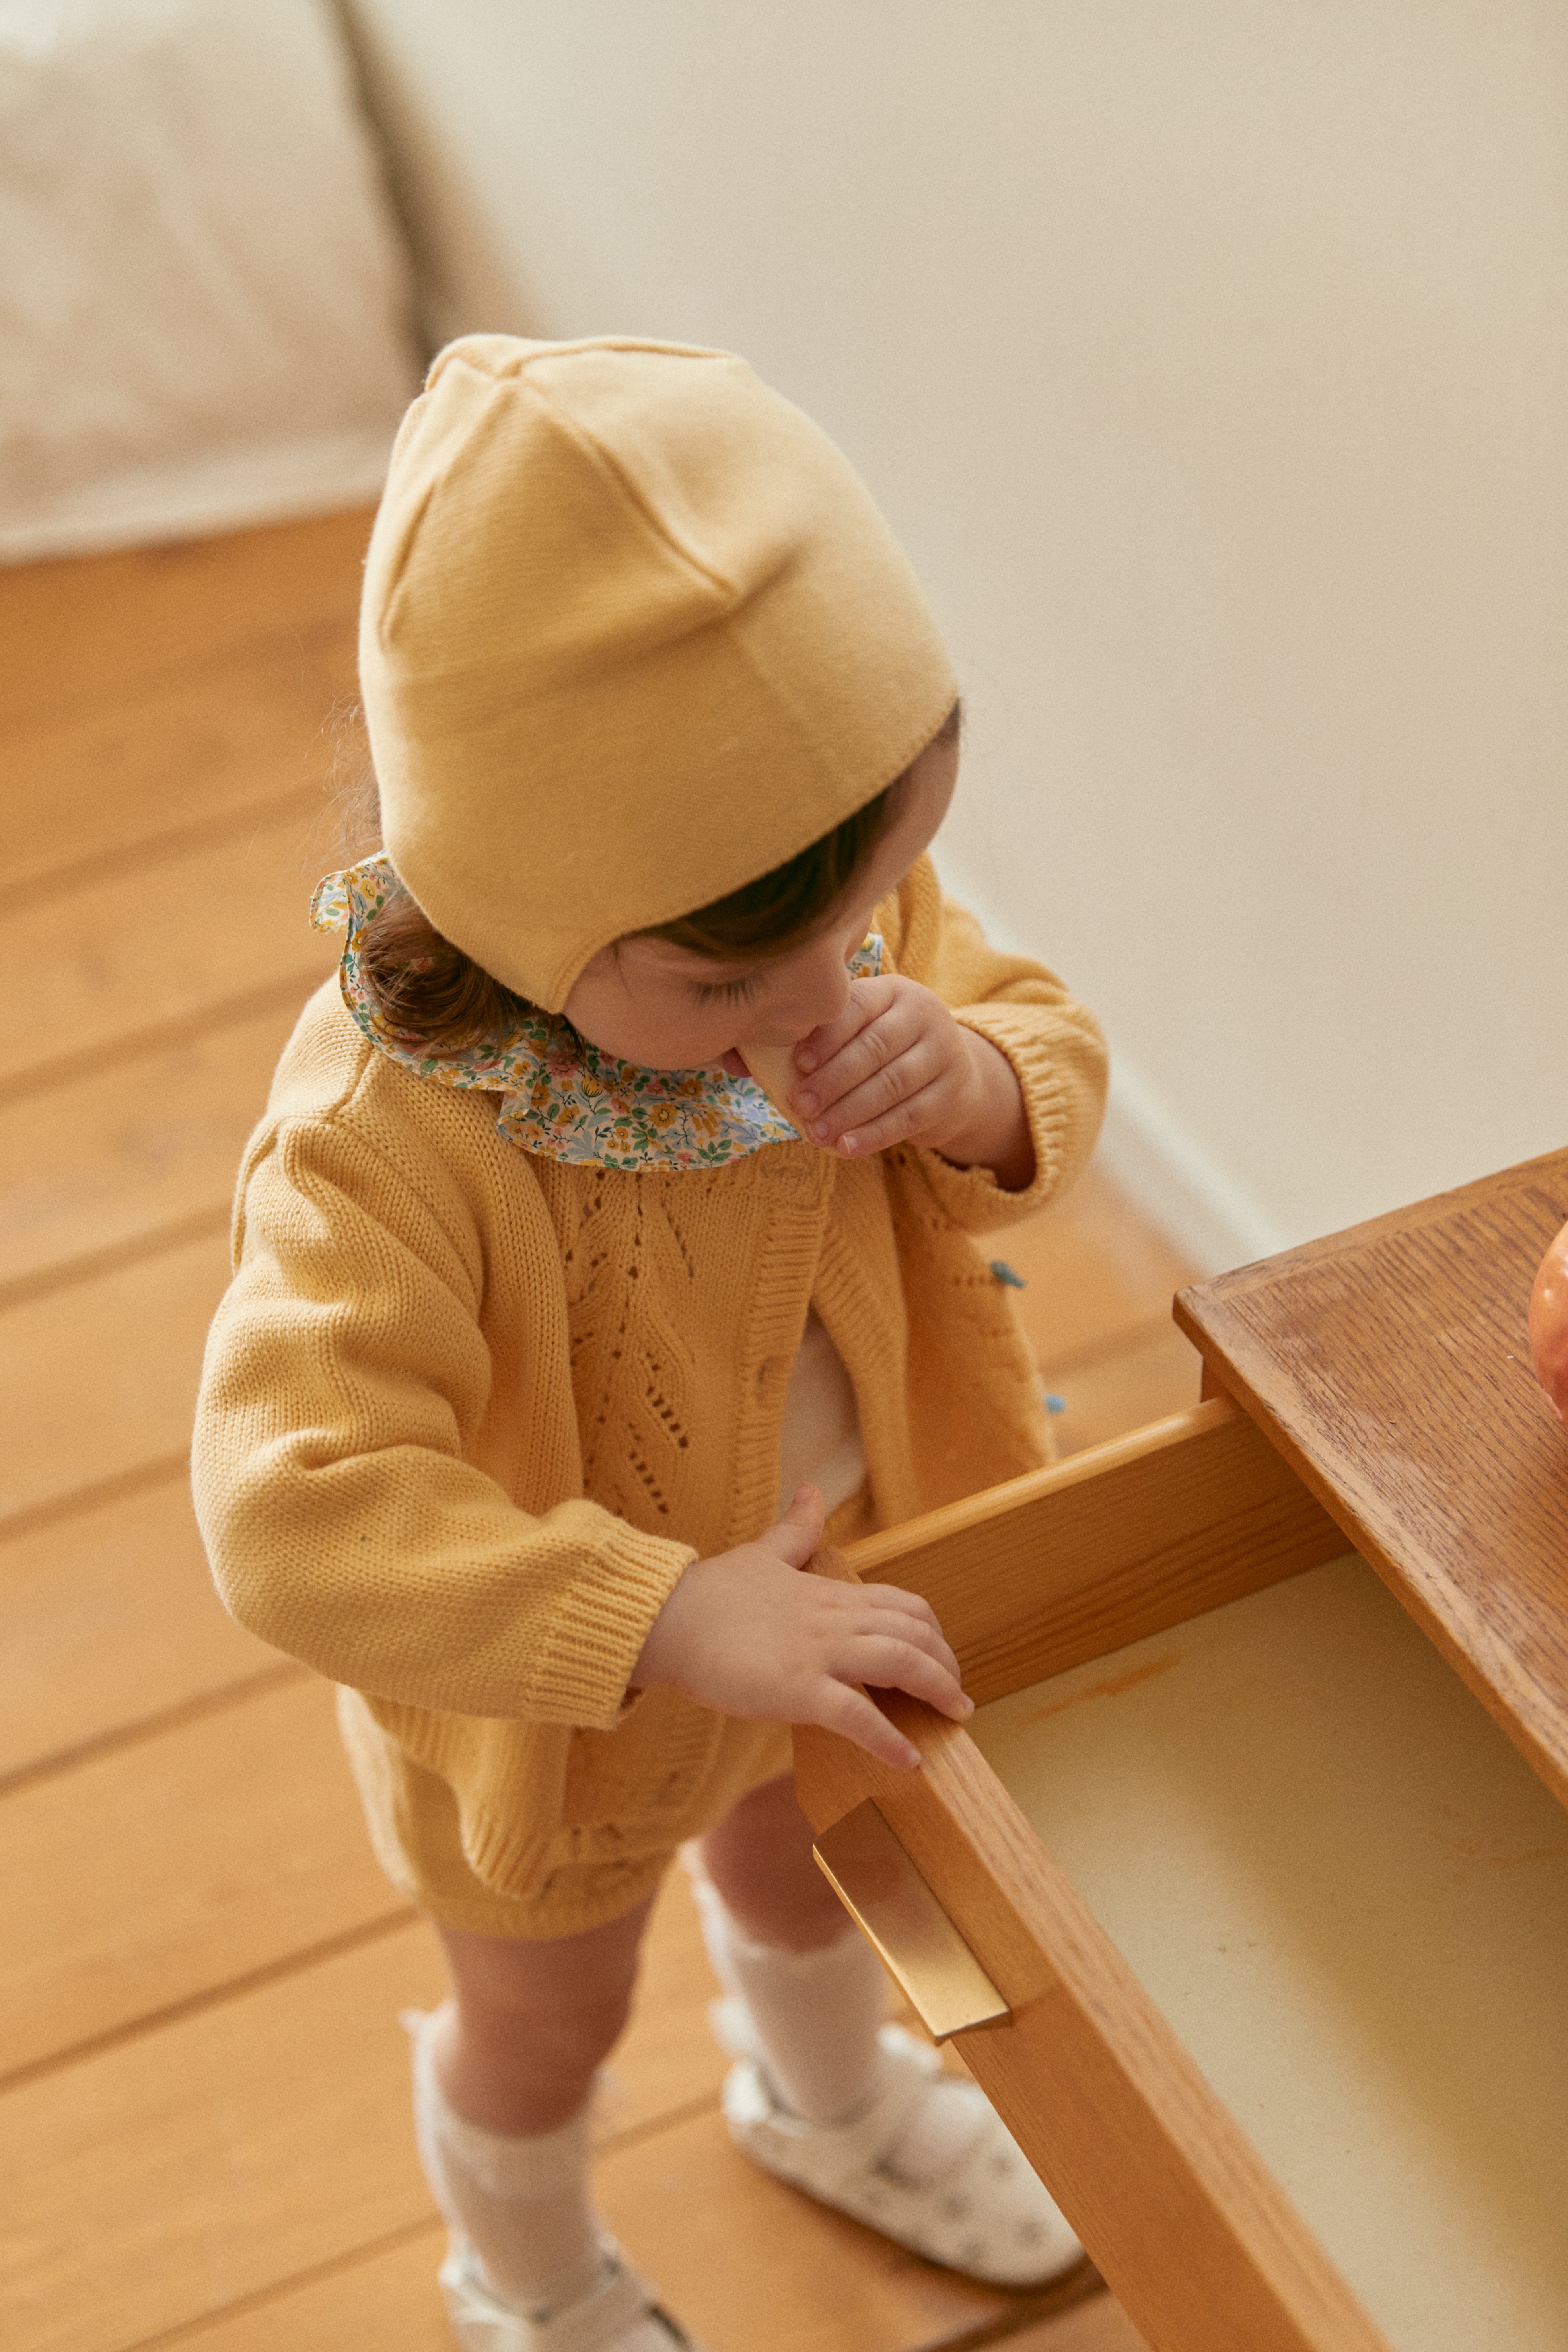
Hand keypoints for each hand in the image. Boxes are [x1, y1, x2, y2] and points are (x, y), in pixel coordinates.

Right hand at [630, 1484, 972, 1769]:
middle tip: (957, 1694)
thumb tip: (811, 1491)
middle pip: (913, 1633)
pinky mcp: (797, 1689)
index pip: (901, 1605)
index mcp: (827, 1592)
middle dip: (945, 1664)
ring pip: (899, 1663)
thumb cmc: (709, 1594)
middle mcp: (833, 1619)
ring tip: (955, 1716)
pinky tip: (909, 1761)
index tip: (941, 1655)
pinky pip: (857, 1716)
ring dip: (936, 1691)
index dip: (931, 1632)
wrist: (664, 1620)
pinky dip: (889, 1740)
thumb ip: (794, 1530)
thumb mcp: (761, 1555)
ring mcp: (818, 1653)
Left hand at [780, 976, 1033, 1186]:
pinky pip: (910, 1116)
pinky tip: (846, 1148)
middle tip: (801, 1105)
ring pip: (893, 1084)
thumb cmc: (881, 1052)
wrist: (951, 1075)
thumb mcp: (855, 1033)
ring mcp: (944, 1053)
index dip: (826, 1037)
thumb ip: (807, 1041)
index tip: (798, 1065)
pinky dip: (875, 1134)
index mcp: (892, 991)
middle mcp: (924, 1014)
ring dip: (850, 1112)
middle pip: (876, 1047)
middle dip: (834, 1079)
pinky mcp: (952, 1093)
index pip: (857, 1007)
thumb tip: (737, 1062)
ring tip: (816, 1133)